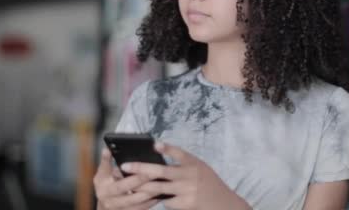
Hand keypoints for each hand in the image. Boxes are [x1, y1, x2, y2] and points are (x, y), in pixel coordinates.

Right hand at [93, 148, 158, 209]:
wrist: (104, 203)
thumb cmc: (105, 183)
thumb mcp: (102, 172)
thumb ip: (105, 161)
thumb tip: (107, 149)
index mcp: (105, 190)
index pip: (121, 186)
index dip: (134, 180)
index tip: (146, 172)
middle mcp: (112, 202)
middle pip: (132, 197)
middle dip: (146, 187)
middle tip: (159, 177)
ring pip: (139, 205)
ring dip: (151, 195)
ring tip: (163, 184)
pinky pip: (143, 208)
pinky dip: (152, 201)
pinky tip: (162, 193)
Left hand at [121, 142, 250, 209]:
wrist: (223, 202)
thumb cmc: (208, 183)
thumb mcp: (200, 168)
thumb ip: (183, 165)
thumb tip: (157, 162)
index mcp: (194, 163)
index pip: (179, 153)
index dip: (167, 148)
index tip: (155, 144)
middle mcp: (190, 175)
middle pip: (161, 171)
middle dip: (141, 168)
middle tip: (125, 166)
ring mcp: (187, 190)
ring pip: (159, 188)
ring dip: (143, 186)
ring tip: (129, 183)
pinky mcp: (185, 204)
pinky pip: (166, 201)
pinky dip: (161, 199)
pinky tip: (158, 198)